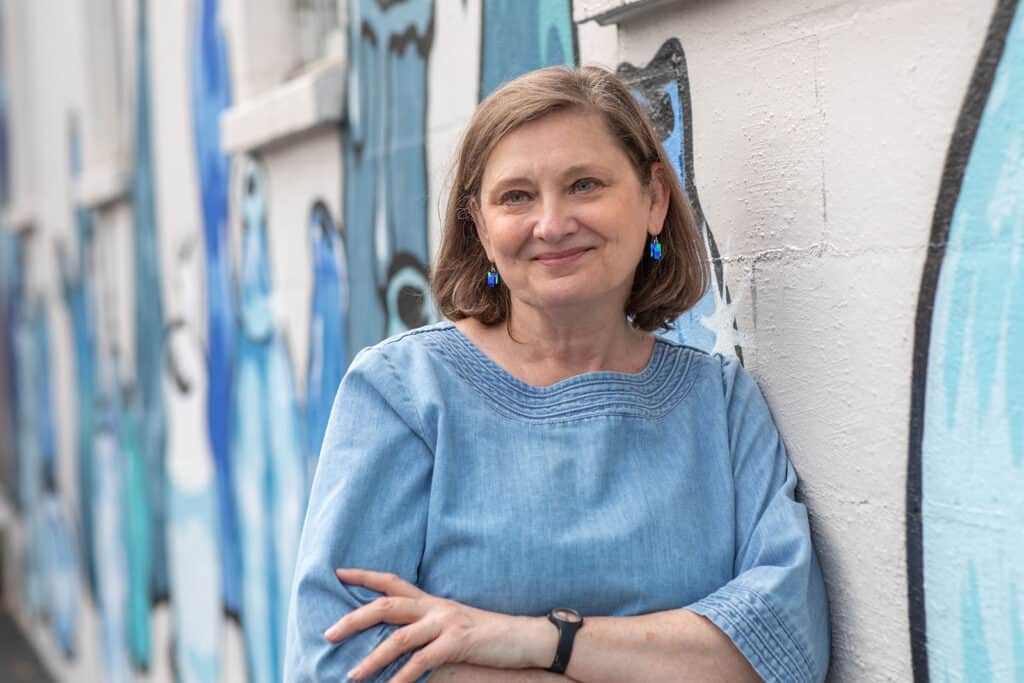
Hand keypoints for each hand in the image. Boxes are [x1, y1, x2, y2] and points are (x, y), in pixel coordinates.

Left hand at [326, 568, 546, 681]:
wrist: (524, 637)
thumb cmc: (486, 636)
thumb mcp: (452, 624)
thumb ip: (425, 627)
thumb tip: (394, 639)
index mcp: (431, 600)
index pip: (392, 581)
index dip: (364, 576)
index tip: (338, 573)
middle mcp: (435, 606)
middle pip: (387, 605)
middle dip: (354, 618)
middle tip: (328, 633)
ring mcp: (446, 623)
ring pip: (399, 638)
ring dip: (372, 658)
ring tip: (351, 675)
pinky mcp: (458, 643)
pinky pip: (423, 660)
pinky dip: (403, 677)